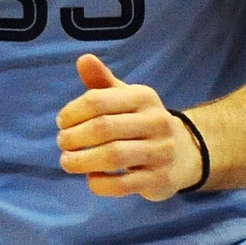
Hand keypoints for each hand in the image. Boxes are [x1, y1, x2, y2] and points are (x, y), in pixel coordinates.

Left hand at [57, 55, 200, 200]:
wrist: (183, 153)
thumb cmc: (142, 122)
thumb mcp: (126, 99)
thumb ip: (102, 81)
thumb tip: (83, 59)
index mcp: (144, 97)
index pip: (99, 100)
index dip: (72, 112)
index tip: (61, 122)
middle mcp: (156, 121)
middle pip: (104, 128)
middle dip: (74, 137)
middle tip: (62, 142)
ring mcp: (160, 152)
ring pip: (114, 156)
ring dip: (82, 161)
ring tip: (67, 161)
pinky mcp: (158, 179)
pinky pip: (122, 185)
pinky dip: (100, 183)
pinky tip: (91, 177)